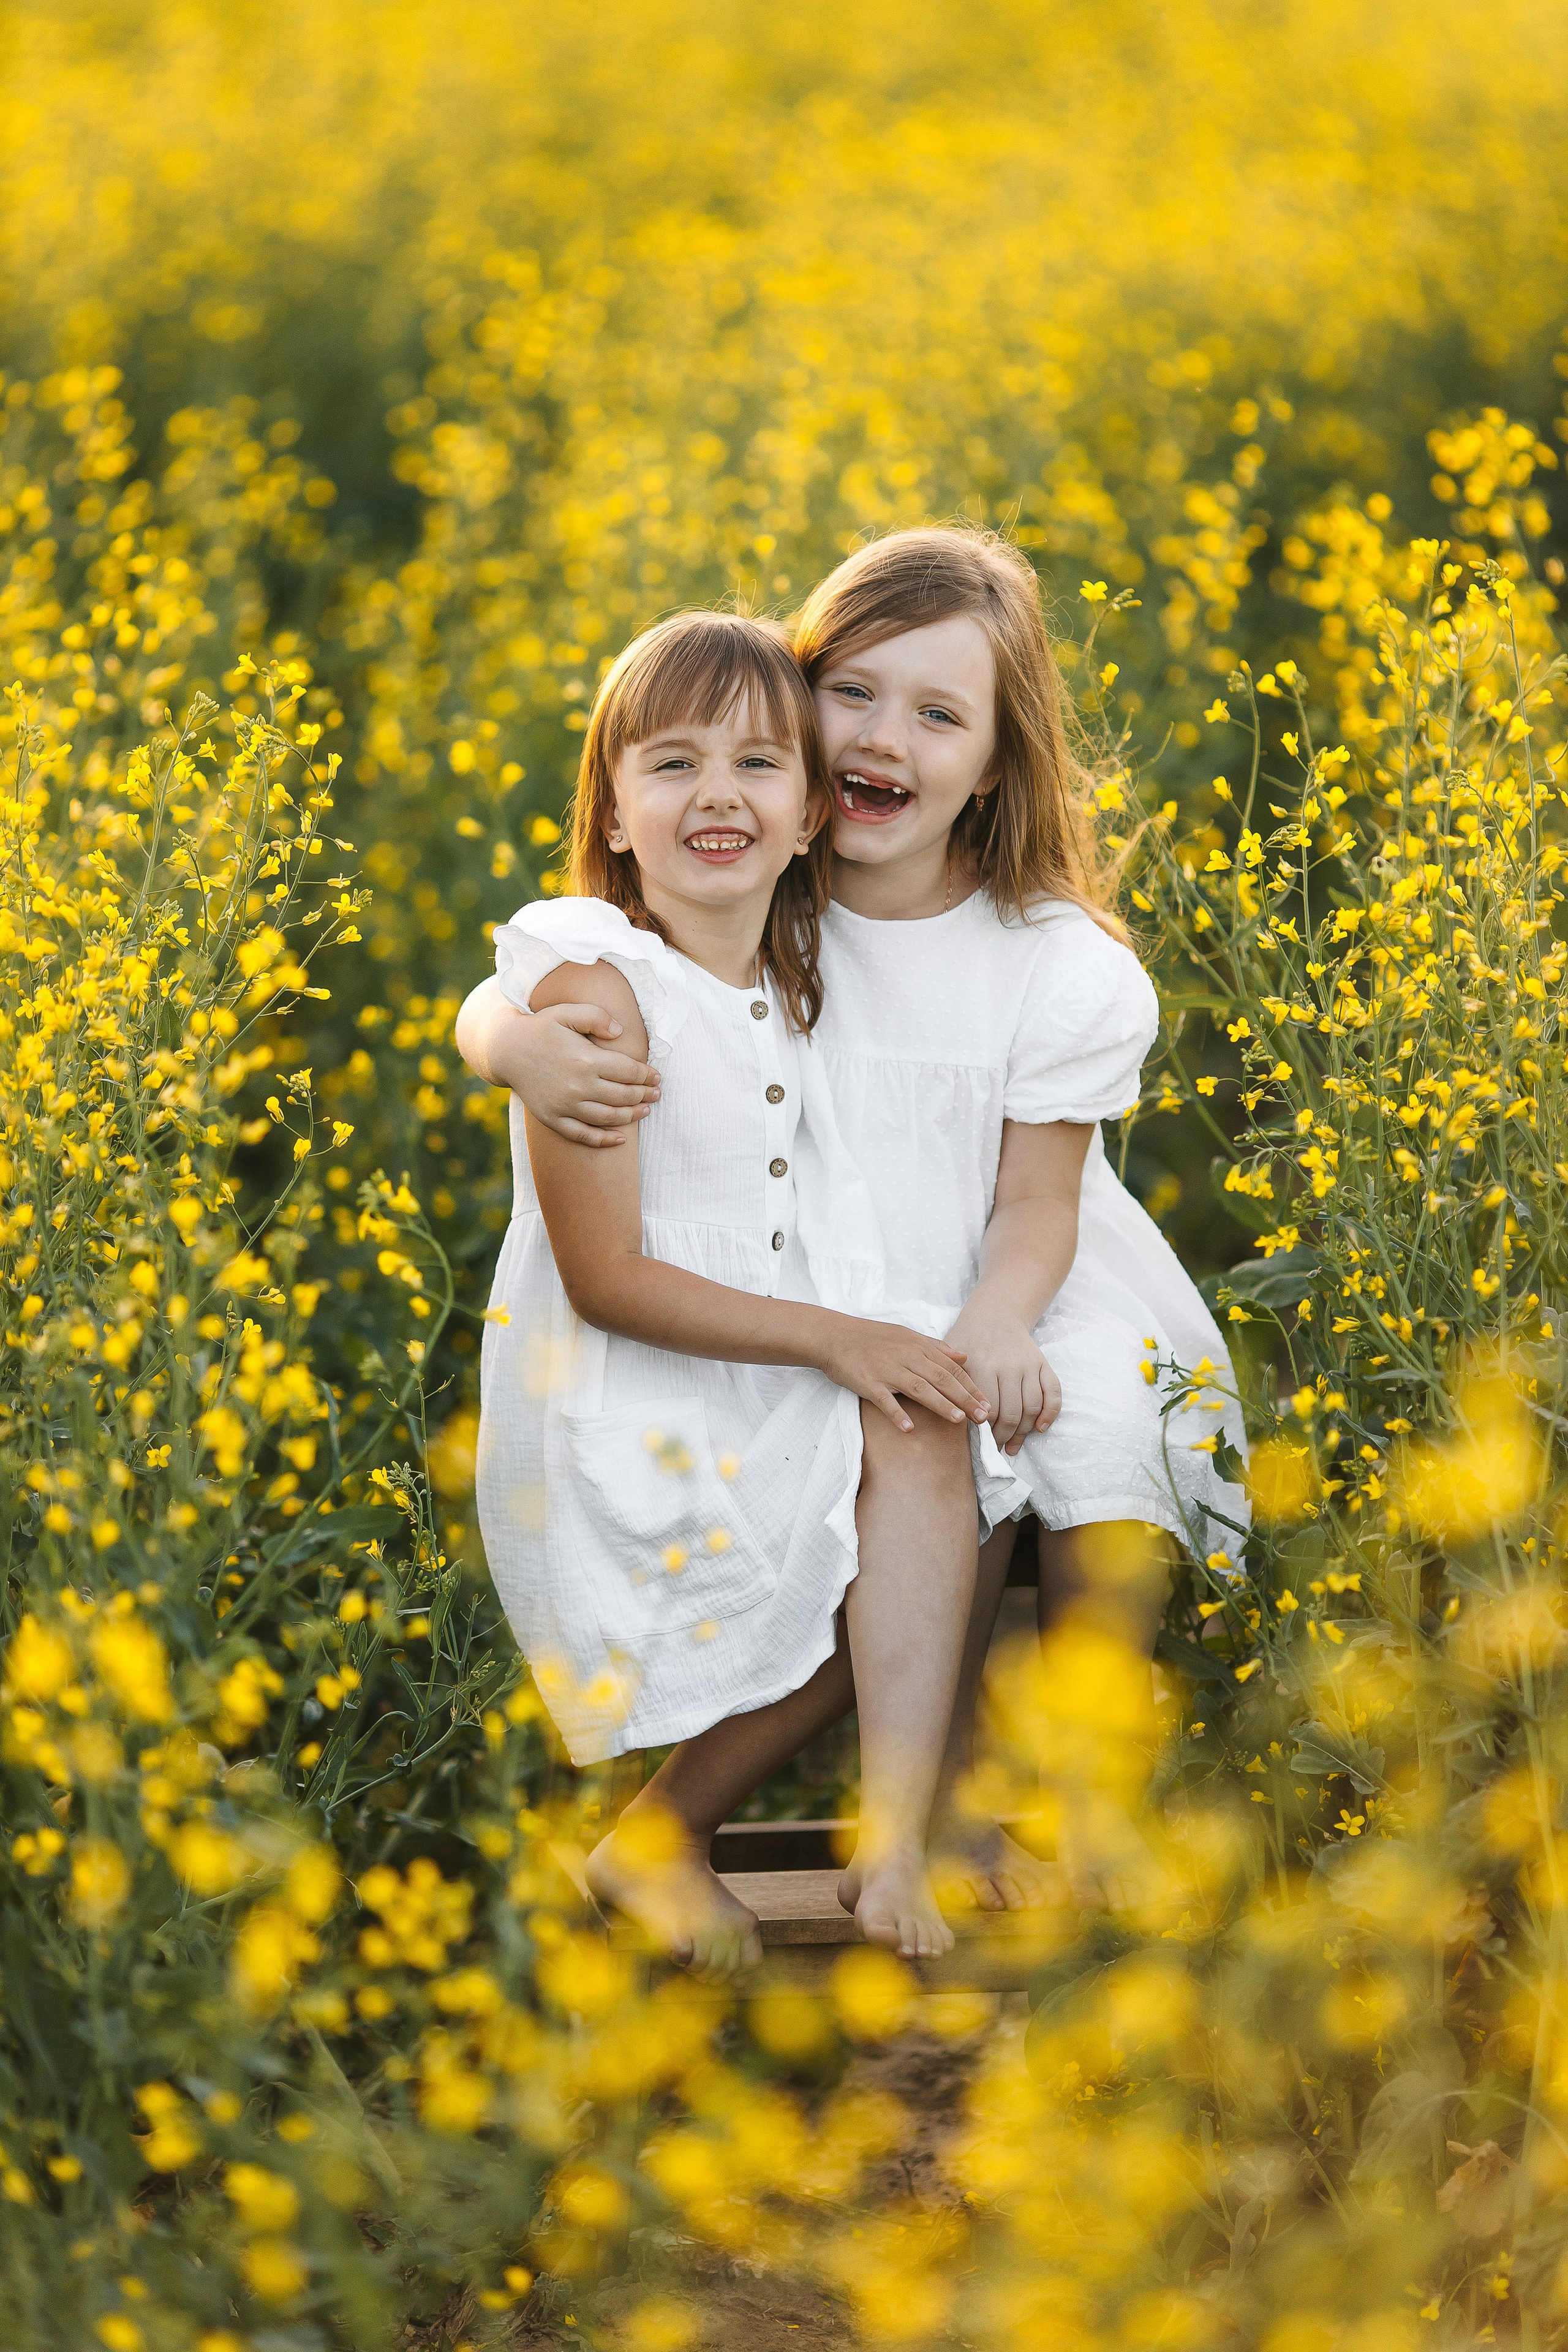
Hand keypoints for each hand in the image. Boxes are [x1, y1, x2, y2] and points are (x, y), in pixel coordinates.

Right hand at [495, 1002, 660, 1145]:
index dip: (647, 1076)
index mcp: (586, 1059)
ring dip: (631, 1116)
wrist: (506, 1049)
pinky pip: (583, 1135)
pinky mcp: (553, 1118)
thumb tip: (620, 1031)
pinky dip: (603, 1140)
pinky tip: (620, 1139)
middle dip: (644, 1095)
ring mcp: (565, 1105)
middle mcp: (578, 1086)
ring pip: (608, 1117)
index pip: (629, 1072)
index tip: (657, 1077)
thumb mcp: (566, 1012)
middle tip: (656, 1094)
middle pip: (623, 1096)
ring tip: (645, 1111)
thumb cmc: (541, 1028)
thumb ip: (596, 1017)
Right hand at [815, 1317, 992, 1432]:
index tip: (988, 1404)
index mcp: (917, 1346)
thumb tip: (964, 1357)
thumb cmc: (871, 1338)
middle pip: (941, 1379)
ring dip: (940, 1403)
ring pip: (918, 1387)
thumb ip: (936, 1347)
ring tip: (958, 1420)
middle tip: (983, 1417)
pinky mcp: (867, 1382)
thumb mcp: (906, 1335)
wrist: (833, 1335)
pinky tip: (909, 1428)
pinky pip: (884, 1400)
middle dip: (965, 1398)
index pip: (951, 1368)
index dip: (971, 1387)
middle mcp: (906, 1356)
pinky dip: (896, 1413)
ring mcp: (886, 1369)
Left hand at [944, 1304, 1060, 1453]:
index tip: (982, 1444)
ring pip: (1031, 1407)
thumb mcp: (951, 1357)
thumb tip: (956, 1419)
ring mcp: (1028, 1364)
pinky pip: (1053, 1391)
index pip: (987, 1410)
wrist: (995, 1314)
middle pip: (1010, 1413)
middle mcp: (1008, 1365)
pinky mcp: (1043, 1362)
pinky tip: (1040, 1428)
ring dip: (1023, 1432)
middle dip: (1003, 1437)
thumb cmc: (967, 1340)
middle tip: (997, 1449)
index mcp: (982, 1365)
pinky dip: (1050, 1412)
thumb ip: (952, 1386)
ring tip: (1014, 1446)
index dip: (985, 1432)